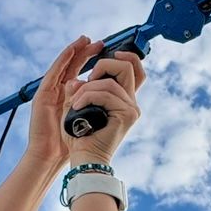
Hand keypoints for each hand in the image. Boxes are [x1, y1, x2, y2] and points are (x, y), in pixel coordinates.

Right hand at [20, 36, 107, 175]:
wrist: (51, 154)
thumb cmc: (71, 140)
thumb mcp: (89, 118)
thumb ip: (96, 103)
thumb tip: (111, 90)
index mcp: (74, 97)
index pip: (86, 74)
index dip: (95, 63)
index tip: (110, 55)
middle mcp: (62, 91)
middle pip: (75, 65)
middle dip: (88, 52)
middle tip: (101, 43)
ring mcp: (52, 91)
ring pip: (65, 65)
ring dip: (76, 50)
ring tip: (86, 40)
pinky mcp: (43, 94)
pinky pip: (54, 72)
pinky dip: (63, 59)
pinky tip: (72, 49)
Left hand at [64, 46, 145, 165]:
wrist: (84, 158)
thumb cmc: (79, 136)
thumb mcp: (78, 105)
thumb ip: (80, 88)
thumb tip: (78, 78)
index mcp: (123, 99)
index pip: (135, 70)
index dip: (126, 56)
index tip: (111, 52)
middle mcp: (131, 102)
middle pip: (128, 66)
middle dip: (102, 66)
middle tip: (86, 82)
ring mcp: (131, 109)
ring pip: (109, 82)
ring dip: (86, 89)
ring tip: (75, 103)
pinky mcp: (127, 115)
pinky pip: (106, 94)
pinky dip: (87, 97)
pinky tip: (77, 107)